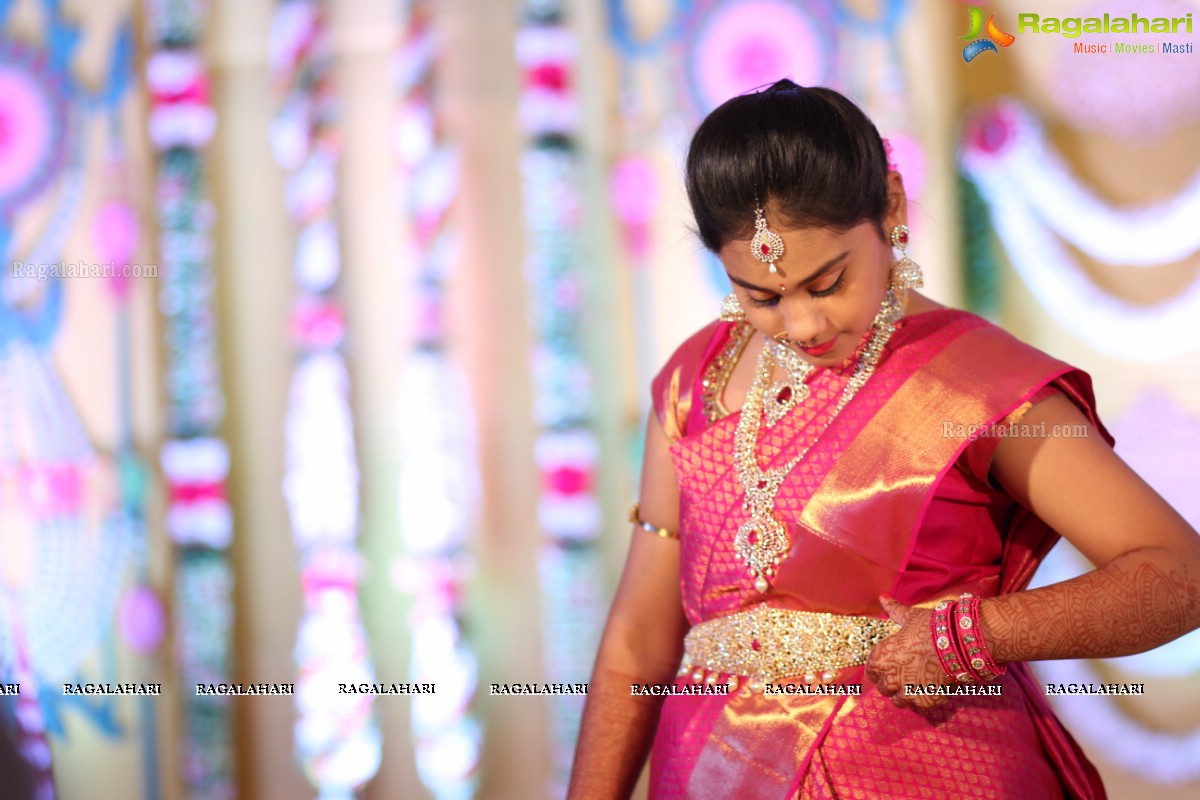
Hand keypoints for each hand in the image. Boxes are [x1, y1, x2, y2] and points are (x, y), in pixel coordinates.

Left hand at [863, 595, 955, 710]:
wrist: (955, 641)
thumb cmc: (929, 626)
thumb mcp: (909, 617)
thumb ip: (893, 610)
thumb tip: (882, 596)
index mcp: (879, 658)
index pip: (871, 672)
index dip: (881, 669)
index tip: (892, 665)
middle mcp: (888, 678)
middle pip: (884, 688)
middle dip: (893, 683)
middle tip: (908, 673)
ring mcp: (906, 692)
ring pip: (899, 701)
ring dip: (907, 694)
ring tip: (920, 683)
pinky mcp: (924, 702)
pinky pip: (919, 707)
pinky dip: (924, 700)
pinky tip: (932, 688)